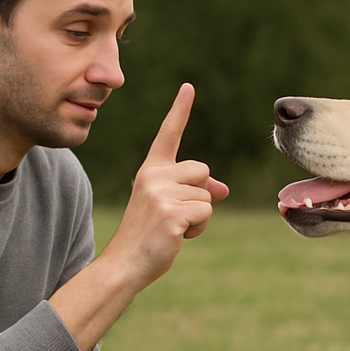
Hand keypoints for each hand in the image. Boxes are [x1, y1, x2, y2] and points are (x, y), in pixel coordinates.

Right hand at [48, 84, 226, 350]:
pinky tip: (177, 236)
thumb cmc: (148, 236)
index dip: (179, 110)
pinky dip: (198, 228)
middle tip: (176, 215)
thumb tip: (223, 190)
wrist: (125, 263)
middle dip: (200, 194)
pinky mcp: (171, 212)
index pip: (169, 134)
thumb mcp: (169, 207)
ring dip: (199, 216)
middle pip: (203, 170)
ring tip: (174, 228)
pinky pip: (205, 212)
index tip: (189, 86)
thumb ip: (193, 192)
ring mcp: (161, 193)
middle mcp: (153, 176)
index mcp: (150, 170)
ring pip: (207, 196)